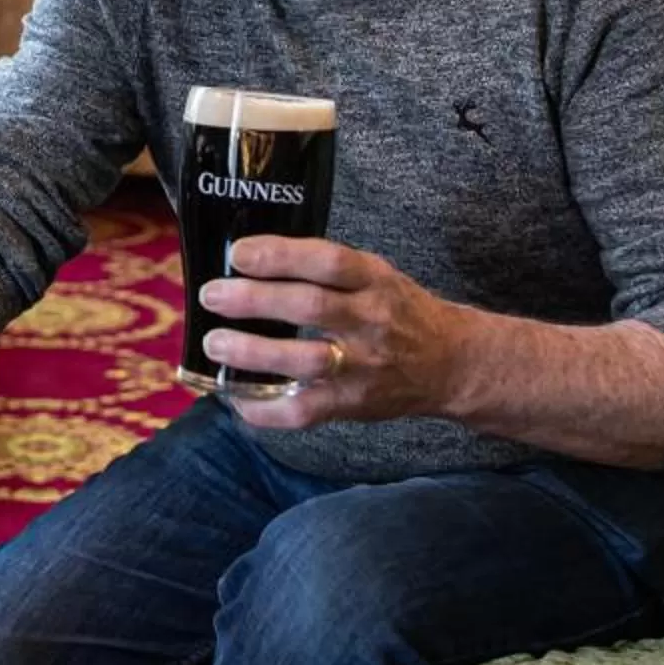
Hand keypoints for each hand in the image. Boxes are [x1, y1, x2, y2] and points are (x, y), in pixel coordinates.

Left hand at [197, 234, 476, 431]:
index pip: (327, 261)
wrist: (451, 363)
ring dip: (254, 352)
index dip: (281, 255)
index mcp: (375, 280)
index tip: (239, 253)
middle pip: (310, 306)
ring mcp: (364, 365)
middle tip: (212, 295)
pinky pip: (305, 411)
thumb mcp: (376, 275)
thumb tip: (249, 260)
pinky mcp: (354, 403)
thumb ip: (326, 268)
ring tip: (215, 344)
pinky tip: (236, 399)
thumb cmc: (399, 311)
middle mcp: (371, 320)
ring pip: (305, 360)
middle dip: (254, 300)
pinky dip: (266, 409)